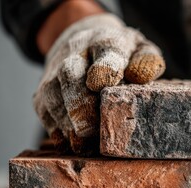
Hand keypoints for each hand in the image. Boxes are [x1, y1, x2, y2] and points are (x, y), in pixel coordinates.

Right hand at [33, 13, 165, 153]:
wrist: (83, 40)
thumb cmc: (122, 53)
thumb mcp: (140, 49)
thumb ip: (147, 61)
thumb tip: (142, 77)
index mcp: (106, 42)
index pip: (107, 52)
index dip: (105, 68)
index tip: (102, 84)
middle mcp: (76, 53)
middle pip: (70, 74)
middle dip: (79, 103)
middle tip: (90, 129)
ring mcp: (55, 71)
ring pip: (53, 94)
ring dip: (65, 121)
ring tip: (81, 144)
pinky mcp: (43, 90)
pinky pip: (44, 110)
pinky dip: (55, 128)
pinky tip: (70, 144)